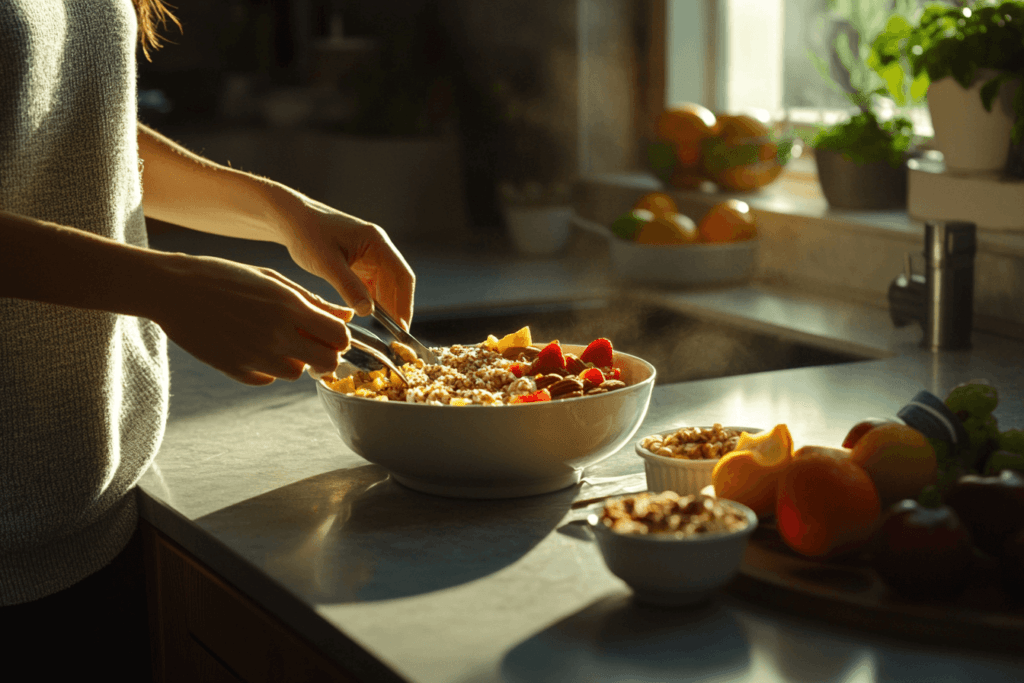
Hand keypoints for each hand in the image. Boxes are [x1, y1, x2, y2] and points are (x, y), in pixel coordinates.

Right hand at [152, 253, 353, 384]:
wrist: (173, 289)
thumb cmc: (226, 277)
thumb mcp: (273, 280)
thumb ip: (313, 301)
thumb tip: (347, 316)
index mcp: (289, 306)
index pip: (340, 336)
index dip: (341, 337)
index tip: (331, 332)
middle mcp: (276, 334)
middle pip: (326, 362)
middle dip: (326, 355)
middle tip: (313, 344)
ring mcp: (254, 355)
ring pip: (297, 374)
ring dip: (295, 361)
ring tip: (277, 340)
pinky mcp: (234, 369)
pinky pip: (267, 380)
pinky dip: (267, 369)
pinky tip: (253, 347)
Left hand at [277, 197, 415, 327]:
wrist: (290, 219)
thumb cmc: (307, 233)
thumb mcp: (326, 262)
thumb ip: (348, 287)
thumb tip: (369, 313)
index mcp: (377, 242)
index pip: (402, 276)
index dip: (405, 302)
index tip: (403, 326)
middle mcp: (378, 248)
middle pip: (397, 283)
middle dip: (397, 308)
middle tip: (395, 337)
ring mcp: (369, 256)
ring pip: (386, 286)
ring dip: (386, 307)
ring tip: (385, 332)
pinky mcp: (358, 264)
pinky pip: (372, 286)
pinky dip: (372, 302)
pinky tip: (368, 317)